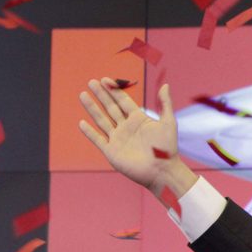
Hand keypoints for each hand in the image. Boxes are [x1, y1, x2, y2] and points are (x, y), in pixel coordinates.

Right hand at [78, 79, 197, 198]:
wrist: (161, 171)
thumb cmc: (167, 148)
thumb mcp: (168, 123)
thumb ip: (165, 104)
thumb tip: (165, 85)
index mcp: (139, 120)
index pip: (123, 101)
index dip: (114, 90)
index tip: (105, 79)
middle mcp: (127, 128)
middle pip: (111, 108)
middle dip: (101, 95)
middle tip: (91, 82)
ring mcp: (118, 139)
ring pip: (102, 120)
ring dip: (92, 108)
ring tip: (83, 95)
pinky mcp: (112, 151)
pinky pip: (98, 139)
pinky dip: (89, 132)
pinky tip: (82, 123)